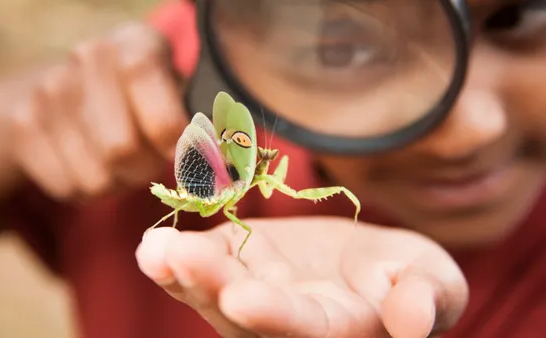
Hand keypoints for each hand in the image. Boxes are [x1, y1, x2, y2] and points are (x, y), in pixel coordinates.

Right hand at [7, 21, 186, 199]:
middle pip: (120, 149)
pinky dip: (85, 190)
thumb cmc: (143, 100)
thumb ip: (201, 126)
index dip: (168, 136)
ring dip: (116, 183)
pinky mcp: (23, 124)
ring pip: (95, 178)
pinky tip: (88, 163)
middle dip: (143, 171)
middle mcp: (90, 57)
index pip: (153, 99)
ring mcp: (49, 90)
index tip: (179, 154)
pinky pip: (66, 187)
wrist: (69, 89)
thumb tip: (216, 166)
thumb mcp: (177, 95)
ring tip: (119, 162)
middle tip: (148, 164)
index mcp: (137, 44)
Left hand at [136, 216, 468, 337]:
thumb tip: (414, 323)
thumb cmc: (408, 276)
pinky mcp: (237, 264)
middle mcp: (285, 322)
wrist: (368, 262)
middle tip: (182, 260)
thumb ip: (425, 300)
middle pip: (243, 315)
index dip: (273, 315)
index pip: (303, 329)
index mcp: (337, 329)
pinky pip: (202, 266)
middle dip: (212, 288)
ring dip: (184, 274)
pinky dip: (174, 262)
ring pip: (212, 292)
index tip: (241, 298)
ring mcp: (254, 294)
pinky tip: (155, 249)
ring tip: (158, 253)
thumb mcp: (432, 281)